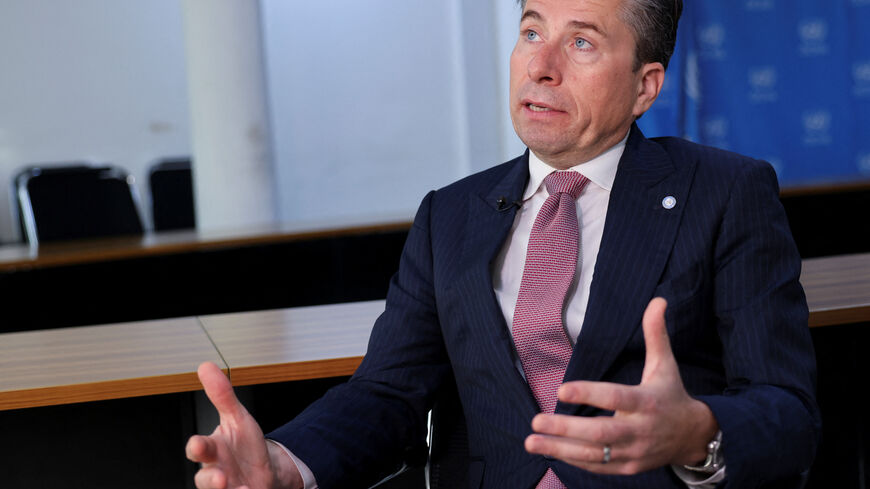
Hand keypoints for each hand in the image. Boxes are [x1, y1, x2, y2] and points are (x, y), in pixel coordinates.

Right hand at [185, 362, 302, 488]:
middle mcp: (215, 472)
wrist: (265, 471)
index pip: (198, 449)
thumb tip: (205, 367)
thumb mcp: (237, 418)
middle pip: (204, 479)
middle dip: (210, 479)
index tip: (197, 444)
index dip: (196, 448)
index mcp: (212, 450)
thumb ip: (222, 396)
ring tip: (241, 488)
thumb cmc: (245, 446)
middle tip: (220, 477)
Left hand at [525, 297, 718, 474]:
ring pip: (594, 454)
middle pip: (600, 433)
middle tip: (536, 420)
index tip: (560, 389)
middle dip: (565, 428)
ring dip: (560, 448)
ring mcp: (634, 452)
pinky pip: (598, 466)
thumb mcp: (665, 364)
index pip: (616, 398)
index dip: (589, 394)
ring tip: (531, 440)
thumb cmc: (671, 395)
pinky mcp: (628, 468)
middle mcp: (640, 430)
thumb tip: (658, 300)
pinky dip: (574, 460)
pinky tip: (551, 451)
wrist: (693, 436)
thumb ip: (655, 334)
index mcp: (647, 402)